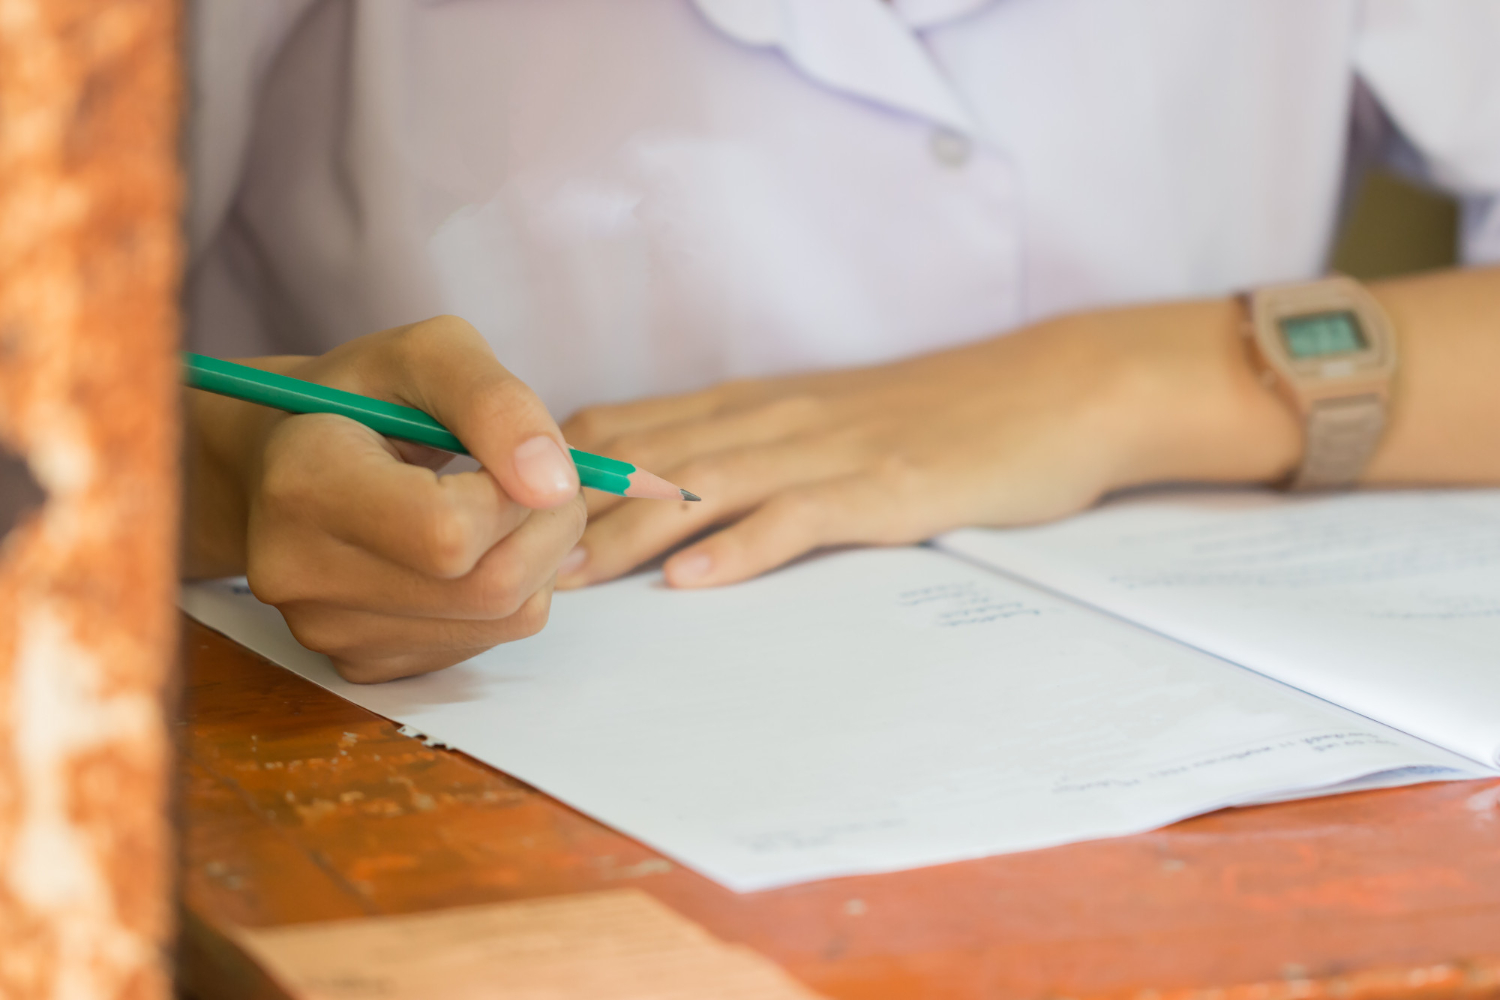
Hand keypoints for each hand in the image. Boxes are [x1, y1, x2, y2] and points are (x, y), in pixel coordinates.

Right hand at [184, 316, 585, 681]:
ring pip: (506, 618)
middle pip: (491, 586)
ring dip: (538, 557)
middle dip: (546, 525)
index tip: (505, 454)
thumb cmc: (362, 396)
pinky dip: (506, 593)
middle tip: (532, 479)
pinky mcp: (361, 664)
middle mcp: (299, 573)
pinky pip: (487, 642)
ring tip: (497, 507)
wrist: (285, 460)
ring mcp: (328, 631)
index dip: (512, 492)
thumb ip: (496, 403)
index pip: (450, 532)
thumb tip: (556, 485)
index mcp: (303, 482)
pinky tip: (468, 551)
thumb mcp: (429, 354)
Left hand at [558, 299, 1300, 589]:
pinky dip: (741, 549)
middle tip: (498, 555)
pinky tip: (692, 581)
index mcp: (756, 404)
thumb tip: (672, 493)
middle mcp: (776, 418)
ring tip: (566, 577)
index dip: (555, 466)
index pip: (630, 423)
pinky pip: (799, 518)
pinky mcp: (884, 488)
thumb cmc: (936, 416)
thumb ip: (753, 448)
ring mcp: (829, 451)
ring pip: (707, 483)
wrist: (1050, 392)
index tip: (497, 511)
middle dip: (565, 507)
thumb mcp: (828, 422)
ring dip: (629, 529)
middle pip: (648, 454)